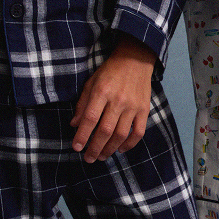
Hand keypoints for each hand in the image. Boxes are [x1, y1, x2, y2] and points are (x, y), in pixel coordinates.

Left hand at [71, 36, 155, 161]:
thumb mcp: (91, 82)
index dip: (82, 135)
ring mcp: (133, 106)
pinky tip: (120, 149)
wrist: (136, 59)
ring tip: (102, 156)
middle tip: (88, 158)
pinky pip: (138, 132)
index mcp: (102, 92)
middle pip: (105, 130)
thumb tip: (75, 125)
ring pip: (121, 134)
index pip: (90, 118)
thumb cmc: (110, 71)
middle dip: (95, 148)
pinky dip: (130, 144)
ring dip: (110, 149)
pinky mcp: (144, 109)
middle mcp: (118, 100)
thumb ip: (83, 104)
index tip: (76, 147)